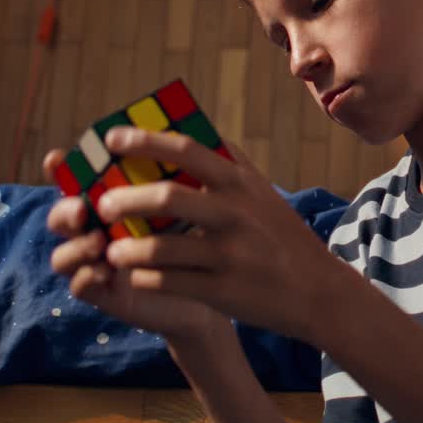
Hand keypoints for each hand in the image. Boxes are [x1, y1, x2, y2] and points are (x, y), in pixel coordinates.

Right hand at [44, 149, 226, 342]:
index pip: (80, 180)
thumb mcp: (198, 204)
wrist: (218, 287)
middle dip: (65, 209)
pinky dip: (87, 277)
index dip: (62, 169)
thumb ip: (187, 175)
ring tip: (99, 242)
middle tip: (83, 208)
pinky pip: (81, 286)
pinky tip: (105, 271)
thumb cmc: (204, 237)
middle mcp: (99, 228)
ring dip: (75, 246)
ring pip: (63, 254)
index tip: (56, 159)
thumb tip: (195, 135)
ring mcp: (98, 262)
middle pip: (64, 214)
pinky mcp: (106, 294)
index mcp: (115, 200)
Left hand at [90, 127, 353, 342]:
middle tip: (104, 204)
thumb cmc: (280, 236)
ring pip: (162, 247)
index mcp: (240, 183)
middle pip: (167, 198)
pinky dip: (145, 278)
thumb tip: (185, 131)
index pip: (187, 150)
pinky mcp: (224, 291)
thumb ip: (228, 164)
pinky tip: (135, 276)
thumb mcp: (262, 194)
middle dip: (126, 199)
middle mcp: (236, 214)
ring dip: (127, 248)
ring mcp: (230, 254)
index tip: (112, 139)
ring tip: (111, 250)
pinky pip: (170, 283)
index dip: (145, 141)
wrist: (318, 291)